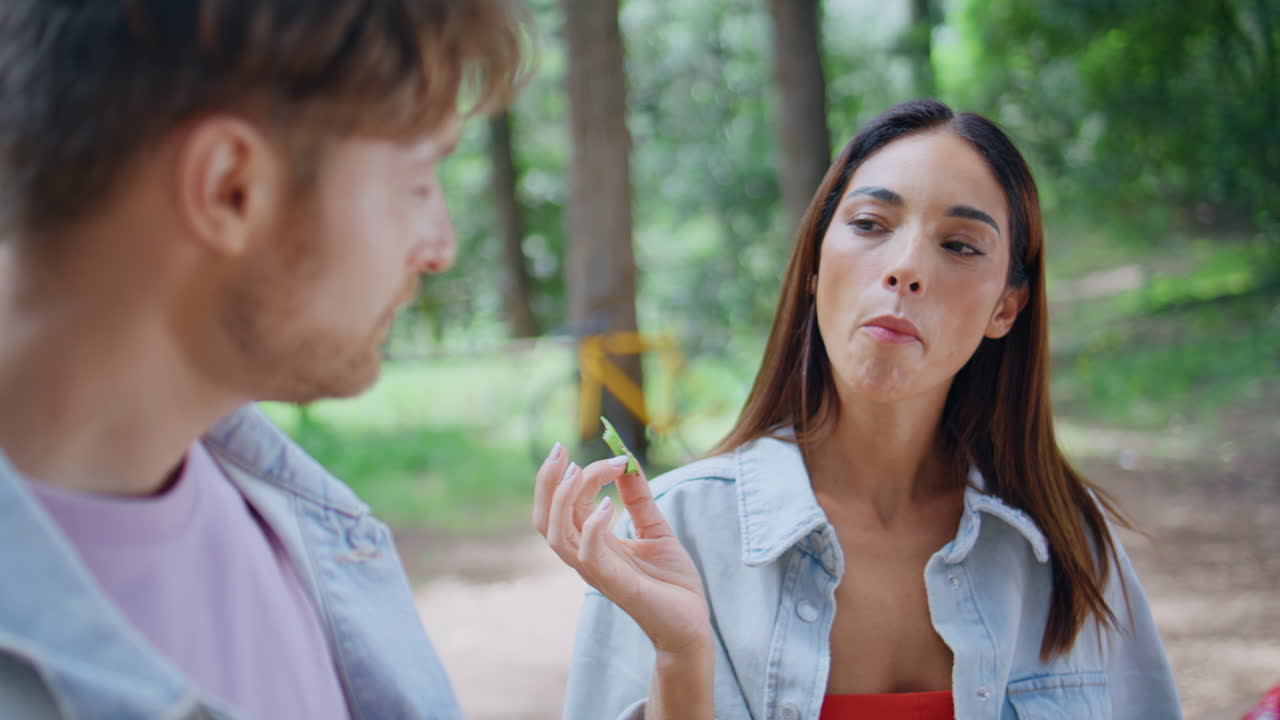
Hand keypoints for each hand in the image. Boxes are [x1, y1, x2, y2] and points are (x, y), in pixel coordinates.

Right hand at [533, 444, 709, 654]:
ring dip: (564, 498)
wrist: (692, 622)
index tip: (596, 452)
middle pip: (545, 518)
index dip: (568, 476)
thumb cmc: (671, 582)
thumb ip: (639, 498)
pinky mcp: (615, 584)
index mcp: (592, 543)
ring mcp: (597, 572)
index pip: (563, 506)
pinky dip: (593, 527)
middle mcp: (587, 557)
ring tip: (580, 470)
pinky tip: (609, 504)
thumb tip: (627, 460)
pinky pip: (588, 554)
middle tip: (560, 450)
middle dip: (546, 482)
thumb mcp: (655, 529)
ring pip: (556, 535)